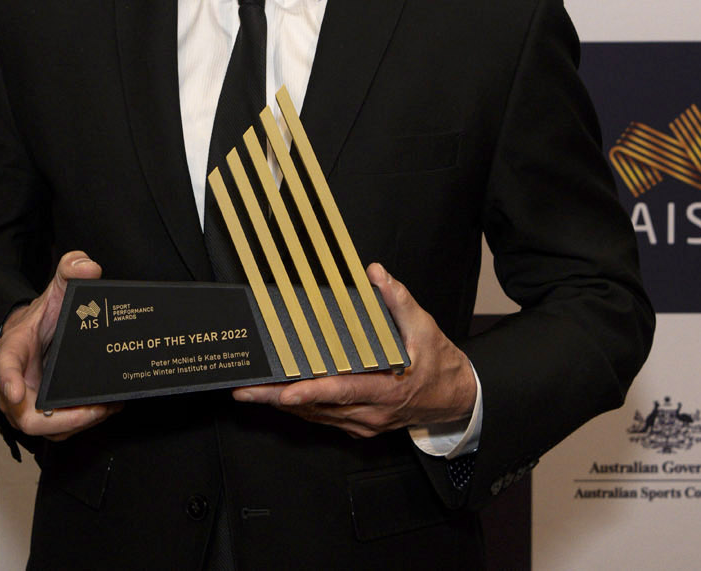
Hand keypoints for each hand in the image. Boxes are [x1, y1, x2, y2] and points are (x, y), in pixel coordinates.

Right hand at [0, 250, 120, 439]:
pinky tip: (107, 408)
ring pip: (47, 429)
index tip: (16, 391)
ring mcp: (28, 404)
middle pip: (26, 416)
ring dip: (78, 423)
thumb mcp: (55, 290)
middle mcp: (15, 386)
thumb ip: (70, 270)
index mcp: (12, 352)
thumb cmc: (42, 318)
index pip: (4, 367)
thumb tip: (88, 267)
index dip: (8, 381)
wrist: (36, 336)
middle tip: (93, 408)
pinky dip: (82, 423)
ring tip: (107, 407)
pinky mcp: (45, 413)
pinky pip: (60, 428)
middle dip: (61, 419)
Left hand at [231, 263, 476, 437]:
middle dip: (279, 399)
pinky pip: (325, 420)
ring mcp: (364, 424)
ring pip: (317, 416)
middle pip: (319, 407)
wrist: (454, 398)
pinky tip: (278, 398)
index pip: (344, 391)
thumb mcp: (424, 327)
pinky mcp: (360, 427)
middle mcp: (372, 413)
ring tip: (251, 392)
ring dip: (283, 405)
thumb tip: (376, 274)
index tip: (287, 390)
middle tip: (246, 391)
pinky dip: (301, 409)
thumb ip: (398, 300)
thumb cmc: (437, 362)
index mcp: (387, 390)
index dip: (314, 391)